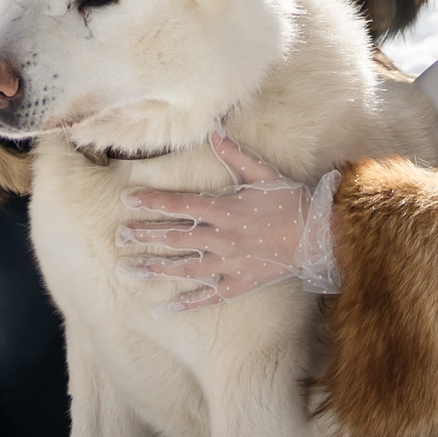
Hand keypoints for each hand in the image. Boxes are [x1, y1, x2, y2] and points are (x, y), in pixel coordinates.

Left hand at [119, 131, 338, 307]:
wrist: (318, 235)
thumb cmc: (290, 201)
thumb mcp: (263, 172)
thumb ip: (234, 153)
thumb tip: (214, 128)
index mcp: (225, 209)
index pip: (180, 205)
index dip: (152, 202)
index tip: (127, 201)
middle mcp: (221, 237)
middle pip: (176, 237)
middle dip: (145, 236)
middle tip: (119, 238)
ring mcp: (229, 263)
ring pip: (186, 267)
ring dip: (157, 268)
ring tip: (131, 270)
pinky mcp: (240, 283)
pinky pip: (210, 295)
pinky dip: (189, 302)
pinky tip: (167, 308)